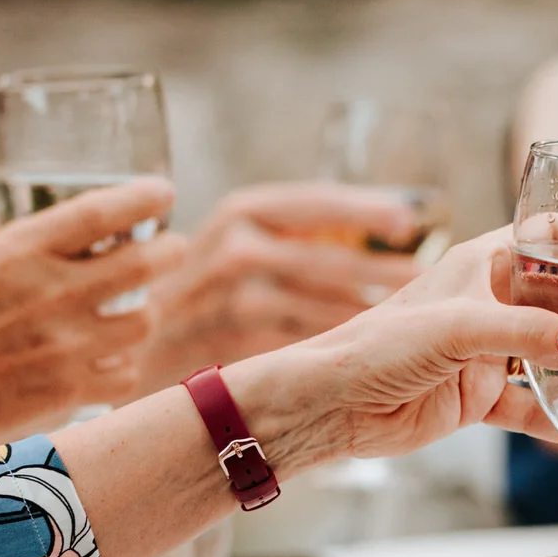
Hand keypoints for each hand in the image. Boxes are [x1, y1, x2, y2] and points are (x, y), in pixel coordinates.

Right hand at [0, 181, 183, 457]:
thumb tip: (13, 226)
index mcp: (19, 252)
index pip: (98, 214)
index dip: (141, 199)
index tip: (164, 193)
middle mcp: (51, 294)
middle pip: (142, 264)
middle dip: (169, 251)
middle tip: (172, 249)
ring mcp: (65, 345)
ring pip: (142, 321)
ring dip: (143, 312)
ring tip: (134, 310)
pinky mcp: (69, 389)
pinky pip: (125, 373)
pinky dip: (123, 364)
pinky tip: (109, 358)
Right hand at [140, 183, 422, 388]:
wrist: (127, 345)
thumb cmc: (195, 295)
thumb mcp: (231, 243)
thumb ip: (289, 234)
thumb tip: (376, 225)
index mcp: (239, 212)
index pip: (315, 202)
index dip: (365, 209)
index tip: (408, 219)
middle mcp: (235, 248)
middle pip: (330, 259)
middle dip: (385, 270)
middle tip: (431, 279)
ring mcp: (234, 299)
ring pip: (324, 306)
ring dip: (374, 314)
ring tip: (416, 319)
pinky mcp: (238, 345)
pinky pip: (306, 345)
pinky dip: (342, 348)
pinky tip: (371, 353)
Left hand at [277, 228, 557, 459]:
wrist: (331, 406)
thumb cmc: (377, 346)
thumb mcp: (457, 329)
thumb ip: (526, 335)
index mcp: (483, 263)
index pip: (552, 235)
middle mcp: (490, 301)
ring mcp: (487, 352)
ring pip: (556, 354)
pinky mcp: (478, 398)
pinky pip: (533, 406)